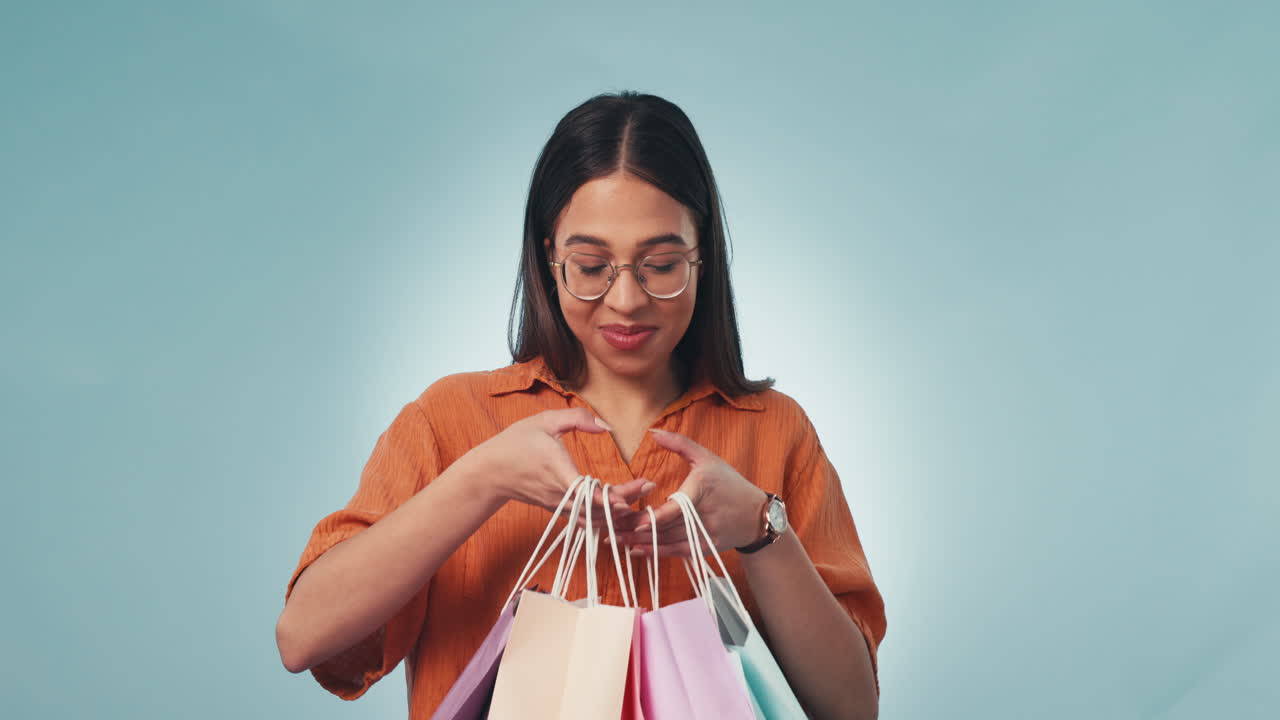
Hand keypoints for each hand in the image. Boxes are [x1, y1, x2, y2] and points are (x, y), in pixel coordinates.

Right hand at [462, 408, 655, 523]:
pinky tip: (624, 514)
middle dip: (625, 502)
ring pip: (594, 520)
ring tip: (643, 499)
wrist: (492, 472)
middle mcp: (559, 494)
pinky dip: (606, 521)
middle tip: (649, 486)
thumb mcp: (545, 420)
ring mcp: (559, 506)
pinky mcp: (560, 511)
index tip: (630, 497)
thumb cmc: (517, 442)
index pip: (585, 492)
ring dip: (619, 515)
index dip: (608, 499)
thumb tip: (607, 426)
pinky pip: (586, 522)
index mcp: (557, 470)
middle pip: (596, 509)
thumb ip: (578, 419)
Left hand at [618, 428, 766, 556]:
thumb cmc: (729, 483)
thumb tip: (653, 432)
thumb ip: (680, 443)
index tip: (635, 521)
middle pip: (666, 528)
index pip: (676, 510)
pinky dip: (655, 553)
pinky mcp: (704, 549)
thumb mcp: (707, 458)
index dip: (655, 519)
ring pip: (668, 543)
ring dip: (640, 544)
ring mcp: (704, 536)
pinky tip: (635, 551)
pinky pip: (676, 553)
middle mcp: (703, 516)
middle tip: (609, 530)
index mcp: (702, 491)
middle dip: (636, 531)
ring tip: (615, 541)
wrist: (756, 515)